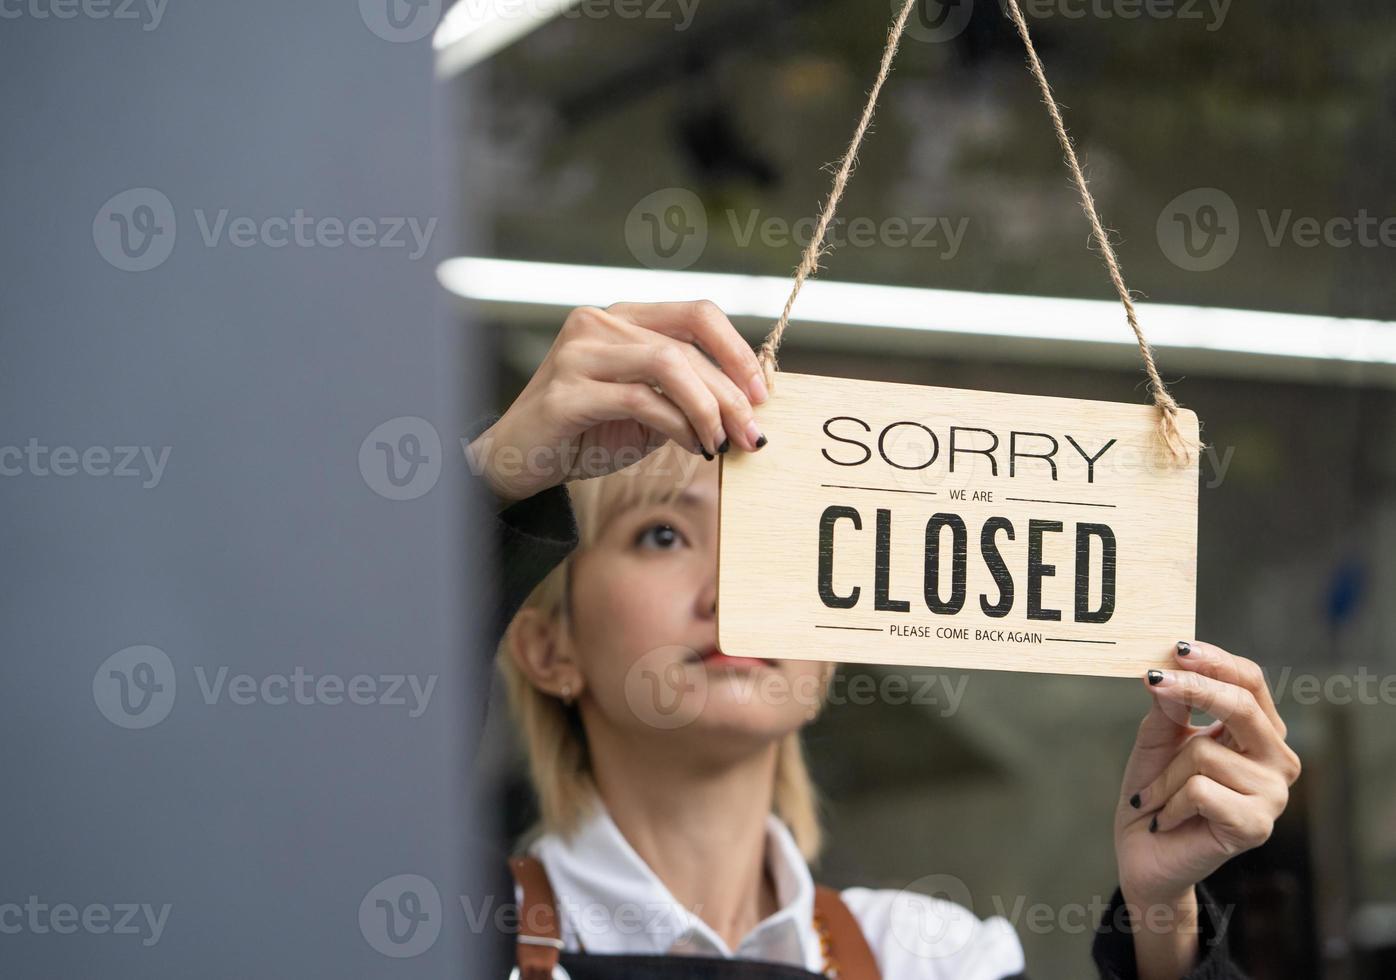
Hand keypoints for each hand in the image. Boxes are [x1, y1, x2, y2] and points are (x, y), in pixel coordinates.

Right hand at [467, 301, 768, 501]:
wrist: (518, 462)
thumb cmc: (585, 434)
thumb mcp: (647, 410)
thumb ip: (686, 396)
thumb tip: (748, 405)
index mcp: (623, 318)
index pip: (696, 314)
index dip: (737, 351)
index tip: (762, 394)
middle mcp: (599, 323)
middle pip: (687, 345)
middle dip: (731, 393)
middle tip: (753, 435)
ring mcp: (579, 353)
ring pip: (668, 364)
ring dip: (707, 407)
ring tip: (722, 442)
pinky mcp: (567, 391)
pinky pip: (640, 399)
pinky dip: (677, 425)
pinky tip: (693, 447)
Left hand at [1112, 641, 1300, 976]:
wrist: (1143, 852)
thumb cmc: (1154, 790)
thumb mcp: (1158, 738)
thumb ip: (1169, 705)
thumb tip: (1171, 671)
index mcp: (1259, 732)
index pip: (1250, 682)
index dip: (1216, 660)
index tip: (1177, 647)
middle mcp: (1277, 760)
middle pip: (1242, 706)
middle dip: (1194, 690)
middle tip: (1153, 682)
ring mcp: (1273, 795)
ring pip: (1205, 753)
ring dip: (1165, 774)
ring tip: (1157, 797)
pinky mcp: (1256, 826)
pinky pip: (1200, 790)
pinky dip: (1170, 801)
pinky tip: (1168, 819)